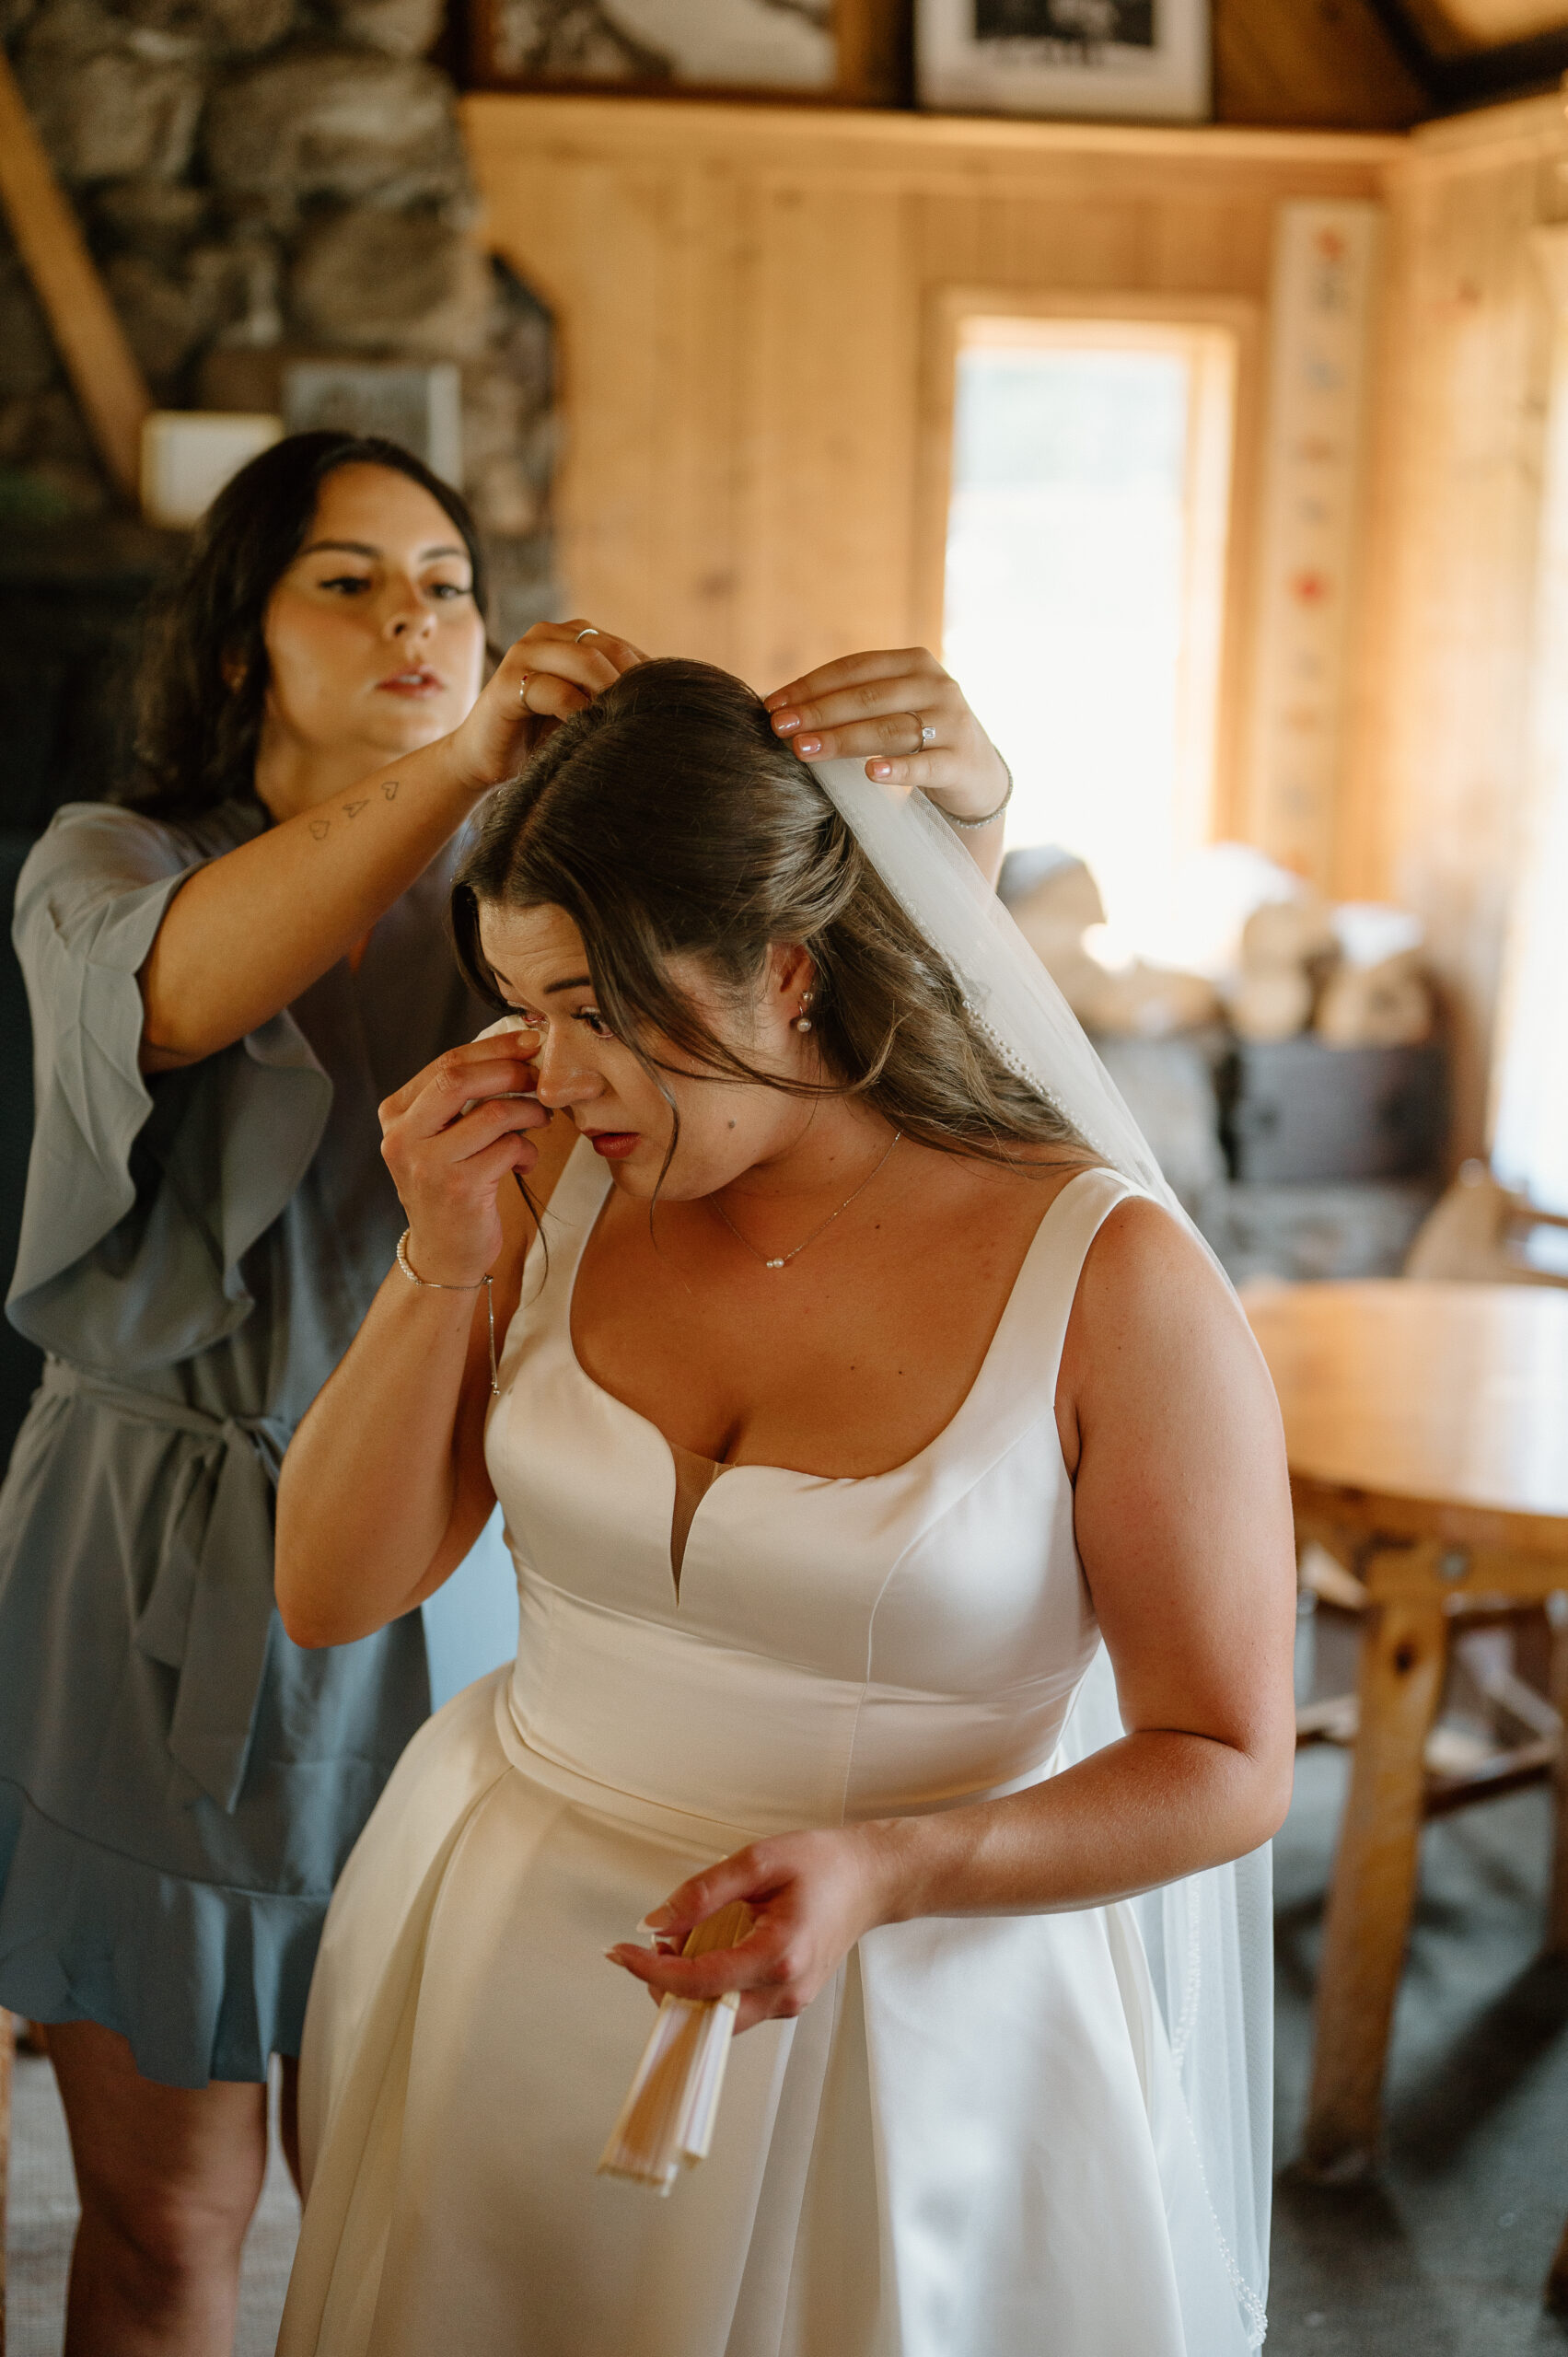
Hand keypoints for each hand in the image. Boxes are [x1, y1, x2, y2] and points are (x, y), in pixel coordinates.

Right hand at [378, 1032, 552, 1284]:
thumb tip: (516, 1051)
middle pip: (460, 1078)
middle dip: (510, 1069)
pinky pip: (510, 1148)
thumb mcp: (440, 1137)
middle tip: (540, 1077)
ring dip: (530, 1113)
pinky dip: (528, 1151)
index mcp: (396, 1114)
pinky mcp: (460, 1188)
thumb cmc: (450, 1187)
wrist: (443, 1253)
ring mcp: (429, 1164)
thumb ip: (460, 1098)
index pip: (447, 1063)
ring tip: (540, 1121)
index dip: (494, 1047)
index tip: (530, 1041)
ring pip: (495, 1113)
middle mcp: (403, 1137)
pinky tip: (524, 1163)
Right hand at [446, 620, 647, 797]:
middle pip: (608, 649)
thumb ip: (612, 695)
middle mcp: (548, 634)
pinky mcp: (508, 682)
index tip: (663, 712)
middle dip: (631, 684)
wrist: (483, 760)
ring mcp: (525, 653)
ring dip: (609, 693)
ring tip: (622, 724)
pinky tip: (589, 733)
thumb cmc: (540, 737)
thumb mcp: (585, 709)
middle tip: (646, 719)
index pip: (623, 648)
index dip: (646, 679)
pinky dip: (579, 712)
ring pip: (585, 660)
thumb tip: (668, 700)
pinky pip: (555, 690)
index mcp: (571, 635)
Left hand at [605, 1825, 897, 2032]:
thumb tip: (655, 1923)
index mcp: (778, 1955)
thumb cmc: (823, 1864)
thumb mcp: (759, 1860)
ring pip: (719, 2015)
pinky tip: (710, 1946)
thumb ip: (703, 1892)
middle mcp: (785, 1992)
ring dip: (689, 1985)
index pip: (698, 1982)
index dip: (650, 1972)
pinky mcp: (789, 2001)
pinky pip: (737, 2005)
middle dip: (666, 1985)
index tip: (619, 1952)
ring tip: (682, 1938)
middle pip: (704, 2012)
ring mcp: (790, 2003)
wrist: (872, 1879)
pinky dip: (712, 1983)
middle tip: (654, 1942)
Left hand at [765, 648, 1008, 826]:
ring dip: (843, 740)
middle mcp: (936, 685)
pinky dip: (897, 769)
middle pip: (867, 697)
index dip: (811, 685)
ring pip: (889, 730)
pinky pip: (924, 765)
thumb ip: (851, 699)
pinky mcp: (960, 761)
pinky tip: (870, 773)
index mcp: (915, 662)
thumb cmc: (918, 736)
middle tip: (779, 728)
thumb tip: (780, 706)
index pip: (854, 669)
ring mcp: (952, 723)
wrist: (976, 773)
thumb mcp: (892, 704)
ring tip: (804, 750)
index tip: (773, 704)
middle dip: (818, 712)